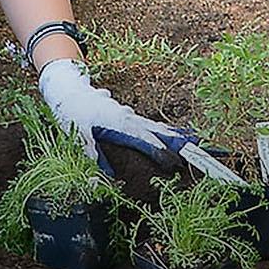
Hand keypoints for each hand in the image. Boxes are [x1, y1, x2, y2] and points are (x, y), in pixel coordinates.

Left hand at [39, 58, 193, 174]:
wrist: (69, 90)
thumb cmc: (72, 113)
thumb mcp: (79, 136)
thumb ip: (94, 157)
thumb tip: (108, 179)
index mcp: (121, 124)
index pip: (147, 141)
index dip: (162, 153)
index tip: (177, 163)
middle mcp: (129, 118)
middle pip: (159, 132)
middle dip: (179, 142)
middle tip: (199, 151)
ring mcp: (129, 115)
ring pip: (156, 126)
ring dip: (175, 135)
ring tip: (193, 143)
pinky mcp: (126, 115)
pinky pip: (150, 123)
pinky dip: (164, 130)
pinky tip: (171, 134)